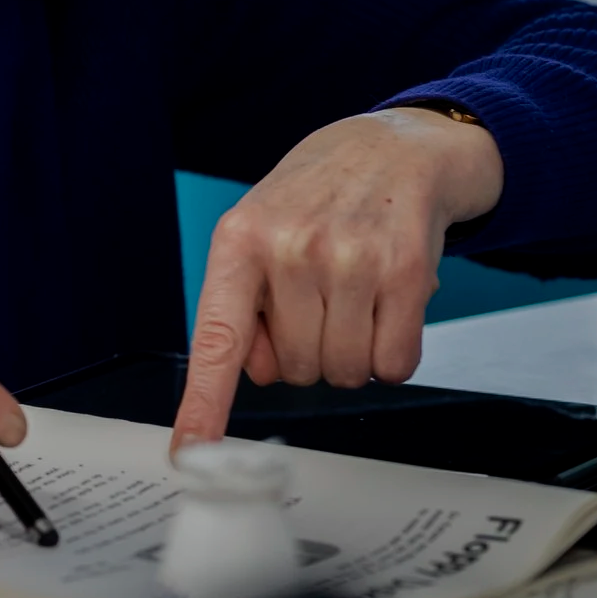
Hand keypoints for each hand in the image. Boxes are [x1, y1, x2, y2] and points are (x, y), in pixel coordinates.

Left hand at [172, 107, 503, 452]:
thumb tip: (253, 370)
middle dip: (308, 351)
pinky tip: (389, 307)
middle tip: (320, 300)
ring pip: (345, 372)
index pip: (216, 338)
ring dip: (353, 354)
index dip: (203, 403)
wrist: (395, 145)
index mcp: (238, 240)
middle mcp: (290, 248)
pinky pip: (396, 363)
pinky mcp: (407, 272)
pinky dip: (394, 353)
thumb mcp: (258, 232)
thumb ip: (244, 305)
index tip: (188, 452)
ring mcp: (350, 259)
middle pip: (294, 370)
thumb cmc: (317, 197)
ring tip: (353, 298)